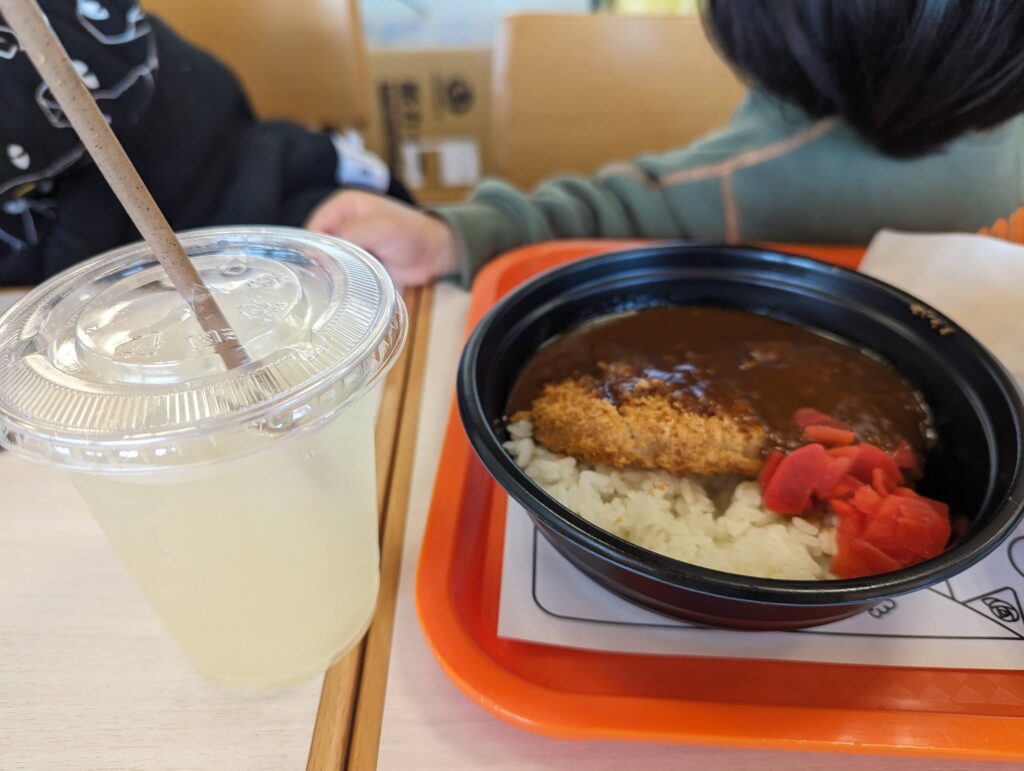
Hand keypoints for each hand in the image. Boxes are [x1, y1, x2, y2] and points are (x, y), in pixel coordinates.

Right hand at [305, 190, 458, 285]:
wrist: (434, 254)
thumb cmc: (410, 232)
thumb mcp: (378, 226)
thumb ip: (348, 235)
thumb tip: (318, 253)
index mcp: (342, 206)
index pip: (312, 226)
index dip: (308, 247)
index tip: (308, 267)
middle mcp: (342, 224)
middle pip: (317, 246)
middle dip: (316, 262)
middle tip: (316, 283)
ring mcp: (350, 245)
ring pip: (326, 261)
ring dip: (328, 273)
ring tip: (327, 289)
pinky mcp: (357, 264)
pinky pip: (340, 273)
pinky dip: (339, 281)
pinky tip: (338, 292)